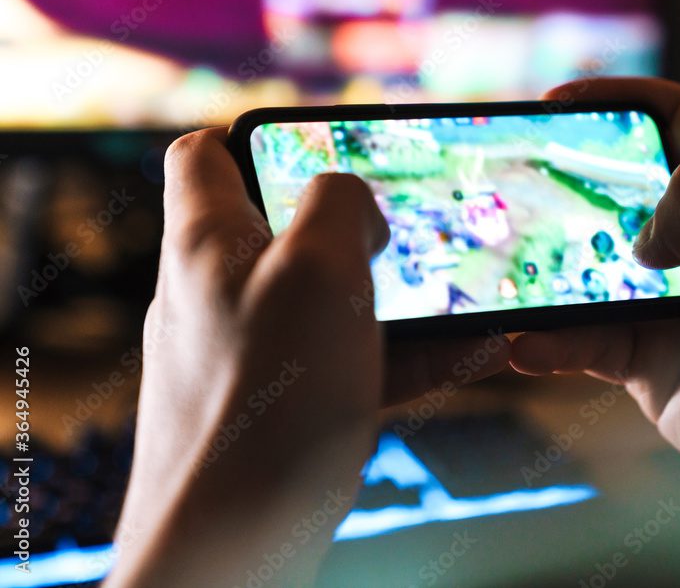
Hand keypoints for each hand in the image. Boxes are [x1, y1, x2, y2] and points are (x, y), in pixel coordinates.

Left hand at [108, 128, 508, 586]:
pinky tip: (471, 355)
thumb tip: (353, 198)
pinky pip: (348, 364)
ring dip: (399, 297)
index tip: (327, 149)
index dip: (264, 137)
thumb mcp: (317, 271)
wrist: (232, 550)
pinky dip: (403, 356)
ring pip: (330, 303)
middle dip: (359, 228)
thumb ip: (339, 205)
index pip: (205, 154)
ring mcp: (248, 355)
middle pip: (286, 231)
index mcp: (208, 242)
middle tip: (416, 232)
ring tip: (470, 299)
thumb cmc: (267, 402)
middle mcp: (217, 294)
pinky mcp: (280, 409)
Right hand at [510, 78, 679, 499]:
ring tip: (498, 269)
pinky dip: (550, 344)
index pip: (675, 119)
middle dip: (564, 181)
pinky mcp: (648, 363)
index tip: (556, 101)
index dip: (618, 100)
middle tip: (512, 180)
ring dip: (543, 270)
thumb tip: (642, 241)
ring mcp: (668, 303)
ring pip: (588, 270)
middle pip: (617, 192)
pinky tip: (523, 345)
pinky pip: (583, 344)